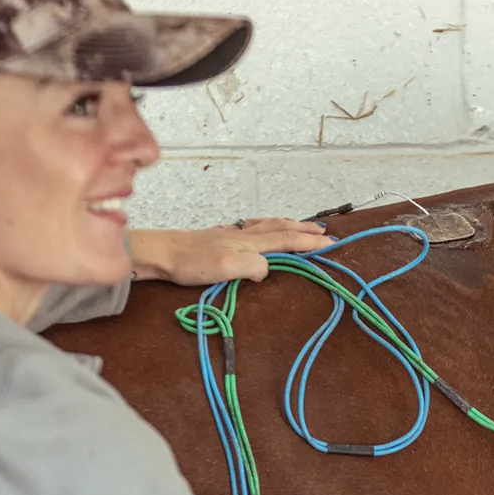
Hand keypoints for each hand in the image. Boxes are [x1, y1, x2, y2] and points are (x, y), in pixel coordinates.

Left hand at [129, 219, 334, 286]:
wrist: (162, 253)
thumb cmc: (192, 263)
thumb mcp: (226, 268)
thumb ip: (253, 267)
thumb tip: (267, 269)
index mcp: (250, 243)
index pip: (287, 240)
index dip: (309, 243)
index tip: (331, 244)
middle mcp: (244, 235)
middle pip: (281, 228)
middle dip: (304, 230)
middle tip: (323, 232)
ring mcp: (232, 234)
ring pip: (268, 225)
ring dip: (288, 225)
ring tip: (301, 226)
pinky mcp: (220, 237)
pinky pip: (253, 228)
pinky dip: (267, 225)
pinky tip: (261, 228)